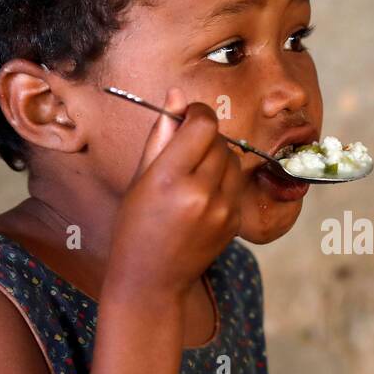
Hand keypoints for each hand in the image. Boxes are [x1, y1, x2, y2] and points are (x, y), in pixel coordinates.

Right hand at [105, 86, 244, 300]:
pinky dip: (224, 183)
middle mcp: (200, 193)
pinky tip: (202, 199)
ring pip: (233, 160)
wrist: (152, 280)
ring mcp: (222, 210)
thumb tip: (177, 94)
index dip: (197, 113)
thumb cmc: (136, 226)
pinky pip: (237, 185)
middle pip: (220, 140)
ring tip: (193, 177)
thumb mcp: (140, 178)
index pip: (203, 124)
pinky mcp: (235, 223)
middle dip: (204, 138)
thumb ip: (161, 134)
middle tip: (185, 153)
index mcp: (169, 178)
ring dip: (217, 158)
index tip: (188, 116)